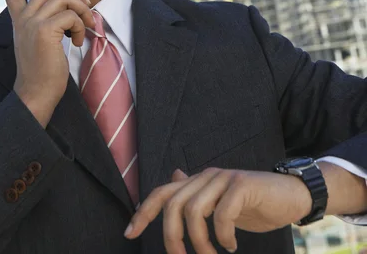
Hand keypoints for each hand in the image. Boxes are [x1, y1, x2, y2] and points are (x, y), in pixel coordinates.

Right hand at [6, 0, 94, 126]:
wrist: (36, 92)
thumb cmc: (42, 71)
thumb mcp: (39, 42)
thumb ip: (46, 24)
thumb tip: (69, 9)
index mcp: (19, 21)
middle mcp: (23, 18)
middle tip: (86, 3)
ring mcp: (33, 23)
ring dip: (82, 9)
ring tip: (85, 26)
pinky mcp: (45, 30)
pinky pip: (71, 15)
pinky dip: (81, 25)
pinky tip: (79, 41)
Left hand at [125, 167, 311, 253]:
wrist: (290, 194)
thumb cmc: (253, 202)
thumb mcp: (220, 202)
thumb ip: (196, 193)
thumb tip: (173, 178)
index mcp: (198, 181)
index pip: (162, 193)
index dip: (143, 212)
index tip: (129, 233)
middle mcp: (207, 176)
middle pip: (173, 205)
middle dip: (172, 238)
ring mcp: (224, 178)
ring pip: (194, 210)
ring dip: (199, 242)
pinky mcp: (243, 184)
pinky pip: (223, 213)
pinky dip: (223, 235)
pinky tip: (230, 245)